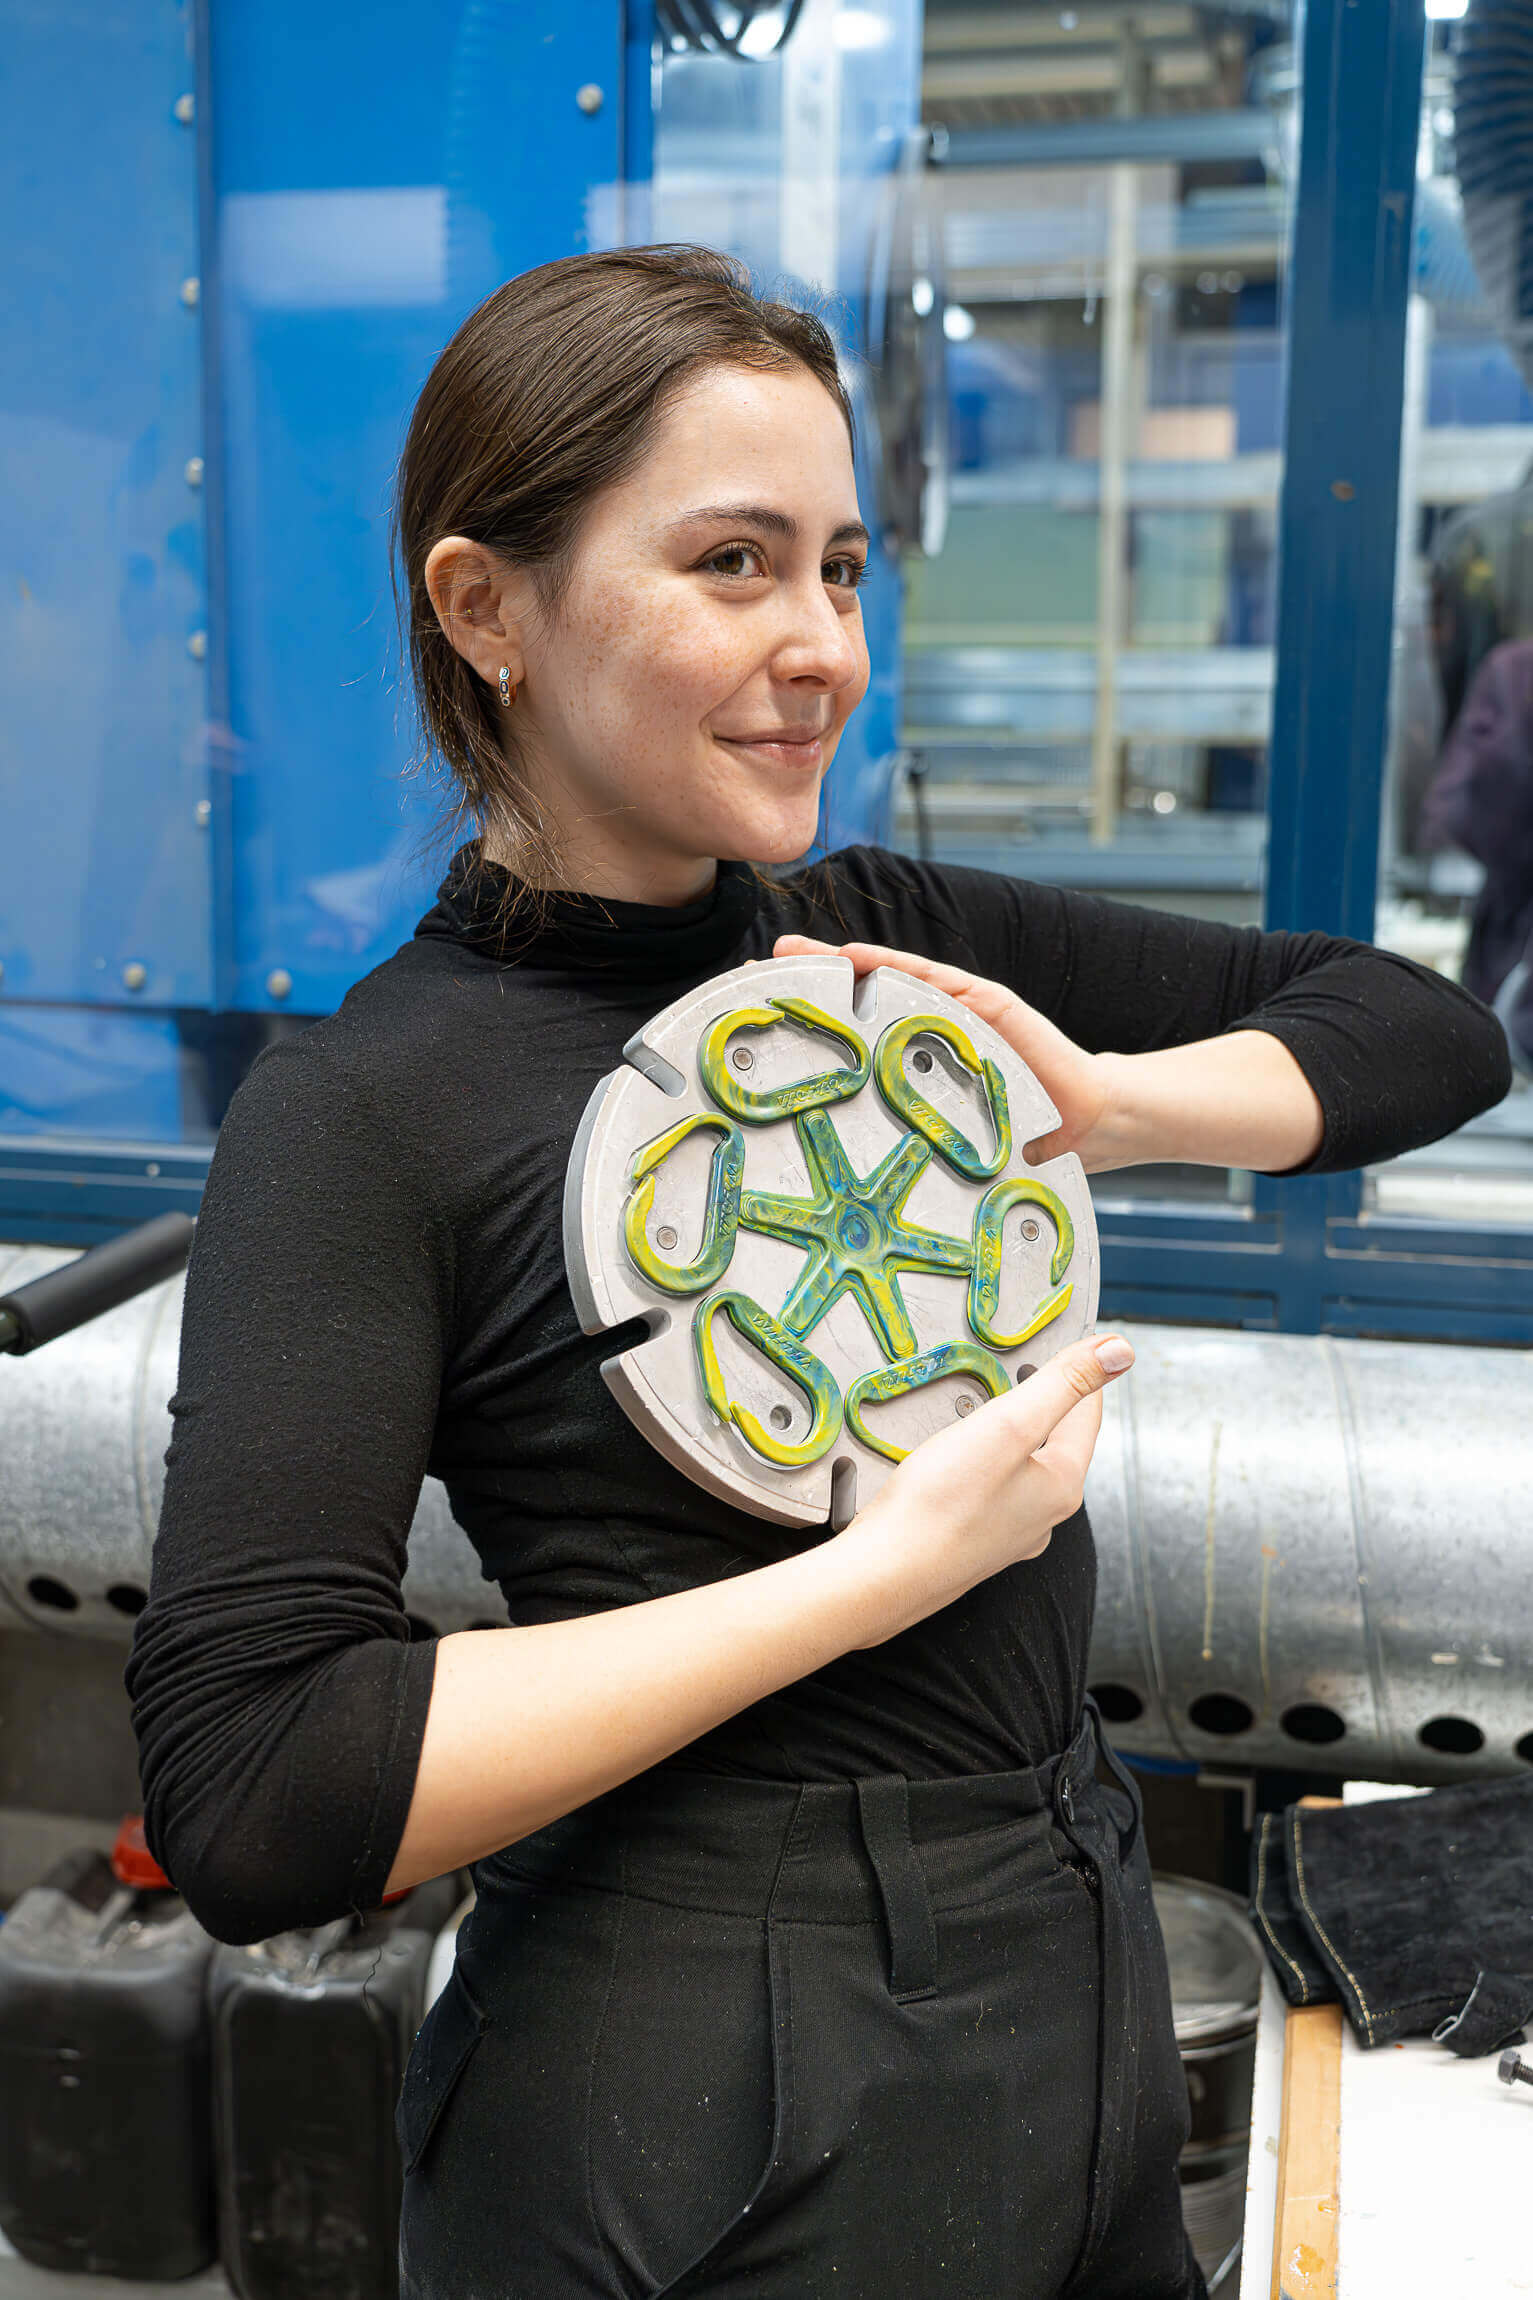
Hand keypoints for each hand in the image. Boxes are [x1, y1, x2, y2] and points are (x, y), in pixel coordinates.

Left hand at [773, 933, 1113, 1164]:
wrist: (1090, 1121)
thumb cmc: (1018, 1139)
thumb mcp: (948, 1150)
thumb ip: (906, 1156)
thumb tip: (843, 1205)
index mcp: (914, 1067)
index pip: (851, 1041)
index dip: (806, 1029)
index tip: (752, 1025)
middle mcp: (928, 1032)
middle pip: (857, 1004)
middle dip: (806, 987)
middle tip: (751, 976)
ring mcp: (956, 1012)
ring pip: (886, 980)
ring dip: (836, 963)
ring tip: (789, 952)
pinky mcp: (986, 1002)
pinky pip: (932, 979)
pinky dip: (892, 966)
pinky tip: (853, 959)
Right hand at [836, 1332, 1133, 1635]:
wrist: (884, 1575)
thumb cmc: (941, 1501)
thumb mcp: (1007, 1425)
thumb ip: (1062, 1385)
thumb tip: (1122, 1350)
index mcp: (1061, 1486)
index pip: (1085, 1416)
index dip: (1082, 1372)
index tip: (1079, 1339)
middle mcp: (1044, 1517)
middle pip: (1058, 1445)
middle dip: (1050, 1404)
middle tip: (1036, 1365)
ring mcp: (1009, 1536)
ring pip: (1026, 1472)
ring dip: (1018, 1436)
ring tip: (999, 1406)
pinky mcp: (973, 1546)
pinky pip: (995, 1494)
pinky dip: (991, 1465)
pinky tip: (968, 1461)